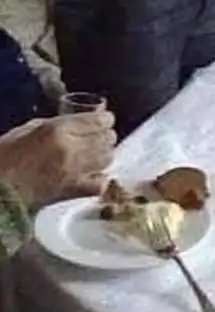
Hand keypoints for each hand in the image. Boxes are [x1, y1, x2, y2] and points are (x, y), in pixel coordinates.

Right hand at [0, 112, 115, 209]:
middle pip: (107, 138)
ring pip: (107, 158)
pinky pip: (100, 184)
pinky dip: (101, 179)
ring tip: (98, 154)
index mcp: (57, 129)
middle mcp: (70, 148)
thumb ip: (55, 124)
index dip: (105, 119)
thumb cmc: (4, 158)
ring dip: (105, 154)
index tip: (105, 120)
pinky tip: (94, 175)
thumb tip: (74, 122)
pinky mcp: (71, 191)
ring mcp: (73, 171)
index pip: (99, 120)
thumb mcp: (27, 130)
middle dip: (106, 135)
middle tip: (101, 136)